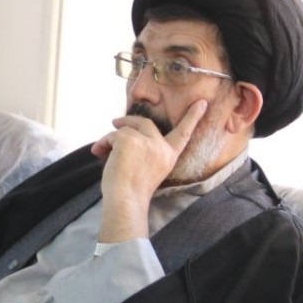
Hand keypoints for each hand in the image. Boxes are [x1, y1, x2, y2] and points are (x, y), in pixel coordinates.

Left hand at [91, 99, 207, 242]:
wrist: (126, 200)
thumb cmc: (132, 191)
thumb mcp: (149, 168)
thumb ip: (146, 150)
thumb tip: (124, 132)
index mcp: (169, 155)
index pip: (184, 133)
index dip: (192, 117)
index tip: (202, 102)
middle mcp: (161, 146)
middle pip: (145, 123)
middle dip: (129, 120)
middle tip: (115, 122)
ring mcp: (145, 141)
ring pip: (125, 130)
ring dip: (110, 139)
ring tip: (101, 152)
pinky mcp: (129, 139)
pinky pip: (113, 135)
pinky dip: (104, 143)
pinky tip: (100, 153)